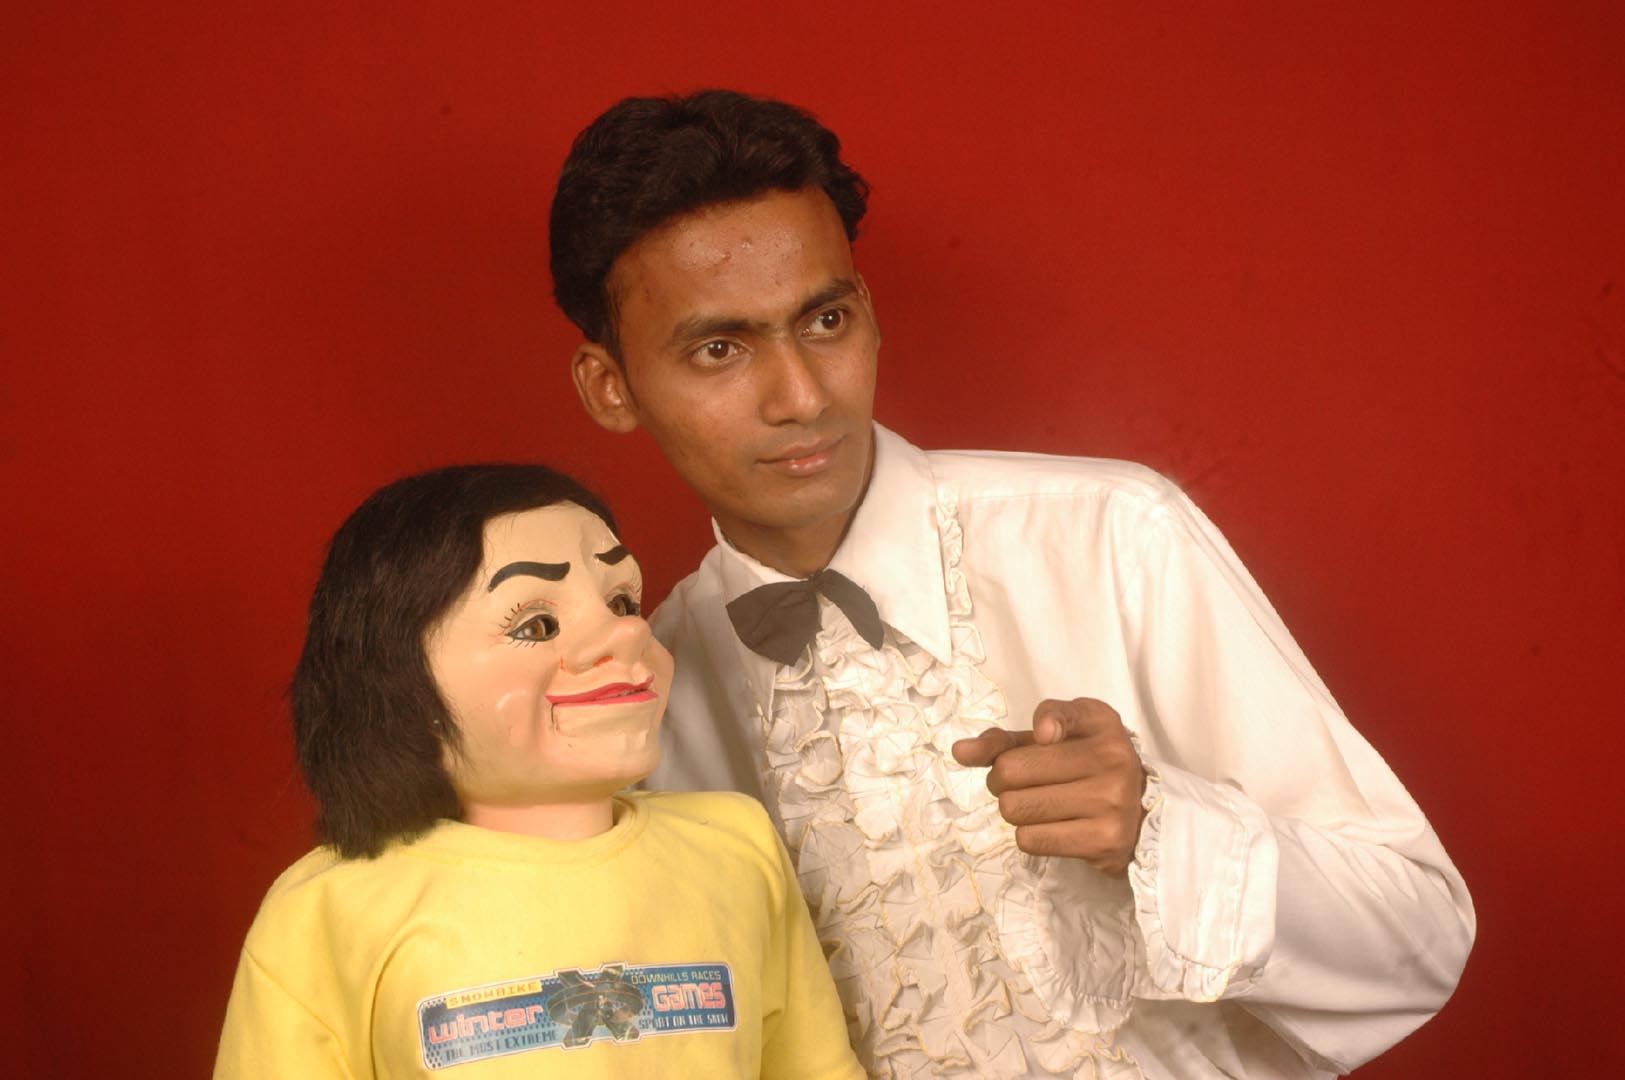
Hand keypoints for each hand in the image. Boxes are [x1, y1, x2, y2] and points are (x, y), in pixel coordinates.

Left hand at [950, 697, 1146, 875]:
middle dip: (1002, 781)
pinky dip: (1028, 835)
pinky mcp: (1104, 841)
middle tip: (1023, 784)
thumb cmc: (1082, 767)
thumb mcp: (1052, 740)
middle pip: (1010, 771)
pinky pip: (1030, 840)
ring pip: (1015, 808)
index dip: (1042, 726)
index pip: (1056, 714)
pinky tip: (1052, 827)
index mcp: (1100, 722)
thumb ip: (1004, 740)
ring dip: (1014, 810)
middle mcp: (1112, 758)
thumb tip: (960, 752)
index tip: (1042, 736)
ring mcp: (1112, 802)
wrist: (1138, 815)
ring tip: (1037, 805)